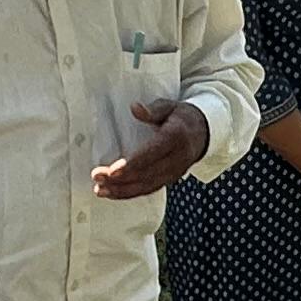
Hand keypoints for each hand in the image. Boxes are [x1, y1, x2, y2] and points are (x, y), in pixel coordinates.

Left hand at [92, 100, 209, 199]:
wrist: (203, 132)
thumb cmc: (181, 117)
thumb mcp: (169, 106)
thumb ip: (153, 109)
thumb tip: (135, 108)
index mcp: (176, 138)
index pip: (152, 154)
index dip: (132, 164)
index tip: (112, 170)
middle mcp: (176, 159)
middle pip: (146, 174)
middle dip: (120, 180)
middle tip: (97, 177)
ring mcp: (174, 172)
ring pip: (146, 186)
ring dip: (121, 191)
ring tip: (100, 190)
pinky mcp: (169, 180)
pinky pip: (148, 189)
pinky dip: (129, 194)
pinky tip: (113, 193)